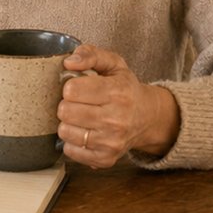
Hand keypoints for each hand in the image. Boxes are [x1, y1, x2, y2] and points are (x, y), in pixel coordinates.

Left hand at [57, 43, 179, 167]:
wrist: (147, 118)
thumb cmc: (125, 89)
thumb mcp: (113, 64)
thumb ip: (90, 54)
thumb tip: (69, 62)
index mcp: (117, 92)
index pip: (72, 90)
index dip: (69, 86)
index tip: (77, 87)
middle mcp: (117, 119)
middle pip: (65, 111)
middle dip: (66, 104)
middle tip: (77, 103)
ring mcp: (111, 142)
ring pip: (65, 132)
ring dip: (68, 123)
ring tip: (80, 118)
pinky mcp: (105, 158)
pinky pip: (71, 151)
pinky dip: (72, 142)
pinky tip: (84, 132)